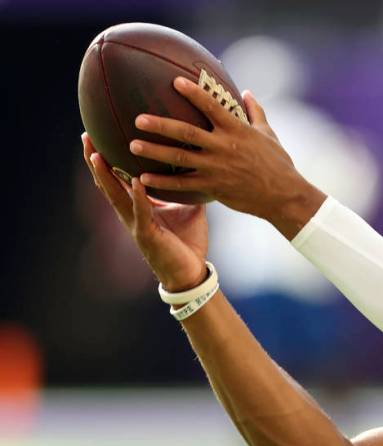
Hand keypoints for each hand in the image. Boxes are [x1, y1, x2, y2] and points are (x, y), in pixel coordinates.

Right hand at [82, 132, 207, 291]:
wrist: (191, 273)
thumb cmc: (188, 242)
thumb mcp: (188, 209)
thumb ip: (185, 189)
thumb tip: (197, 166)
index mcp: (138, 206)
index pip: (116, 178)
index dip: (106, 159)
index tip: (98, 135)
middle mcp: (131, 213)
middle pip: (107, 183)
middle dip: (95, 160)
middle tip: (86, 136)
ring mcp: (136, 224)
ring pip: (115, 196)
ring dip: (105, 175)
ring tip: (96, 154)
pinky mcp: (147, 235)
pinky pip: (141, 212)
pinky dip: (138, 196)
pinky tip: (135, 181)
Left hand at [130, 78, 325, 236]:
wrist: (284, 196)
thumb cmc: (279, 164)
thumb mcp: (269, 134)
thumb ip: (255, 112)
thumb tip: (247, 92)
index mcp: (236, 130)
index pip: (211, 106)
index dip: (193, 93)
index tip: (174, 81)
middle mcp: (223, 147)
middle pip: (186, 132)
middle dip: (160, 125)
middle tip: (138, 118)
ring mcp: (216, 168)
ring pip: (179, 158)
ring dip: (154, 151)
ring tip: (132, 145)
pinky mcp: (214, 186)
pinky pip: (183, 184)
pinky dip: (163, 182)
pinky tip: (144, 178)